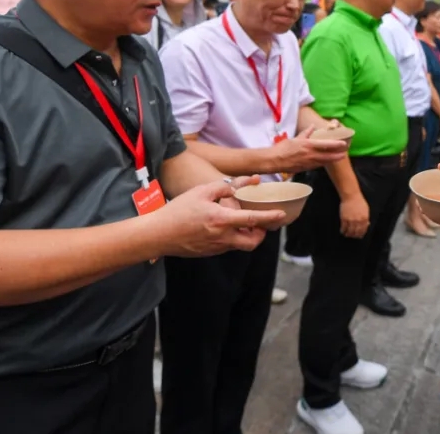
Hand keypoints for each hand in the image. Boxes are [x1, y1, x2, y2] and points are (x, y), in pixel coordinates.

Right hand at [156, 181, 283, 256]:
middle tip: (262, 224)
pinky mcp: (209, 253)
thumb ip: (223, 187)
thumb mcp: (200, 192)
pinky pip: (227, 246)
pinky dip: (231, 238)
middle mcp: (222, 237)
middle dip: (261, 234)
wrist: (158, 234)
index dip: (270, 217)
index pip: (253, 219)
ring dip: (246, 236)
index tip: (281, 215)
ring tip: (242, 223)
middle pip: (252, 242)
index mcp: (221, 220)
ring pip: (240, 245)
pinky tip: (223, 227)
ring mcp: (215, 248)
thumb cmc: (178, 211)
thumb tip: (240, 186)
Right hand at [274, 127, 347, 171]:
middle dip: (338, 155)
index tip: (344, 143)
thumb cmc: (283, 148)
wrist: (274, 161)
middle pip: (328, 156)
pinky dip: (324, 163)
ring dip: (333, 160)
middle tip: (345, 152)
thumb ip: (306, 133)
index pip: (326, 145)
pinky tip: (327, 162)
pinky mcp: (305, 168)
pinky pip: (318, 165)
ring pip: (324, 162)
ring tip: (340, 157)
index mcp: (308, 145)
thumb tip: (313, 126)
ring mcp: (308, 163)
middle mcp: (310, 155)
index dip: (336, 145)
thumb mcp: (295, 138)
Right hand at [340, 195, 369, 238]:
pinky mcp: (344, 218)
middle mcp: (358, 221)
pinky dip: (342, 230)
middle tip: (352, 236)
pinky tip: (342, 231)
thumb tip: (367, 224)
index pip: (363, 230)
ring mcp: (351, 220)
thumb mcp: (366, 210)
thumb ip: (366, 218)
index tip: (359, 236)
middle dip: (354, 236)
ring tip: (346, 235)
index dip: (361, 234)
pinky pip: (343, 227)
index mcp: (364, 219)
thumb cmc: (359, 201)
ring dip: (348, 234)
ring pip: (349, 231)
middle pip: (356, 232)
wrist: (351, 196)